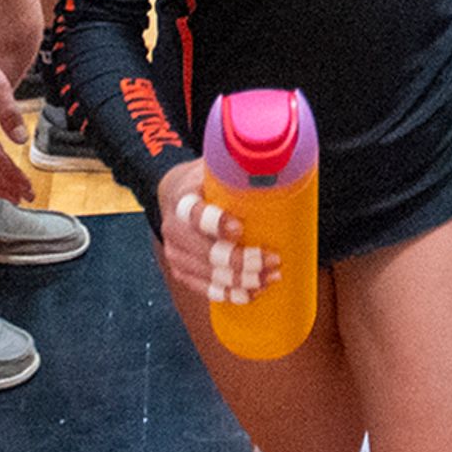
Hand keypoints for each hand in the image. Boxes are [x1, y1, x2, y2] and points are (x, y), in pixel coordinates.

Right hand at [153, 161, 278, 308]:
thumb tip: (277, 158)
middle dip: (241, 261)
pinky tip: (252, 294)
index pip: (196, 215)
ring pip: (208, 275)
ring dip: (242, 280)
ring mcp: (176, 254)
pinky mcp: (182, 271)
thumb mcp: (217, 166)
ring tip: (271, 277)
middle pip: (205, 252)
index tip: (239, 228)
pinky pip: (205, 289)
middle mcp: (174, 229)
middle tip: (272, 259)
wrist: (178, 196)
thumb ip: (239, 163)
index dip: (216, 224)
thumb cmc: (207, 181)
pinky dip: (230, 294)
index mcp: (183, 200)